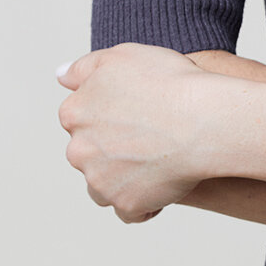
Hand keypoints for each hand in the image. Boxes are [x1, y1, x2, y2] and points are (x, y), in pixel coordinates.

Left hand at [57, 43, 217, 223]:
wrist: (204, 119)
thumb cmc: (170, 83)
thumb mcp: (123, 56)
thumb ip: (85, 67)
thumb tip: (60, 76)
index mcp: (75, 113)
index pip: (80, 118)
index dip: (110, 114)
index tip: (135, 111)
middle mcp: (79, 150)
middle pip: (89, 153)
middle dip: (111, 148)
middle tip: (150, 135)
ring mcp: (100, 181)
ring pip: (104, 185)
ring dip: (123, 177)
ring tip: (157, 161)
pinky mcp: (126, 204)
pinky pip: (130, 210)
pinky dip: (143, 203)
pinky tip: (164, 184)